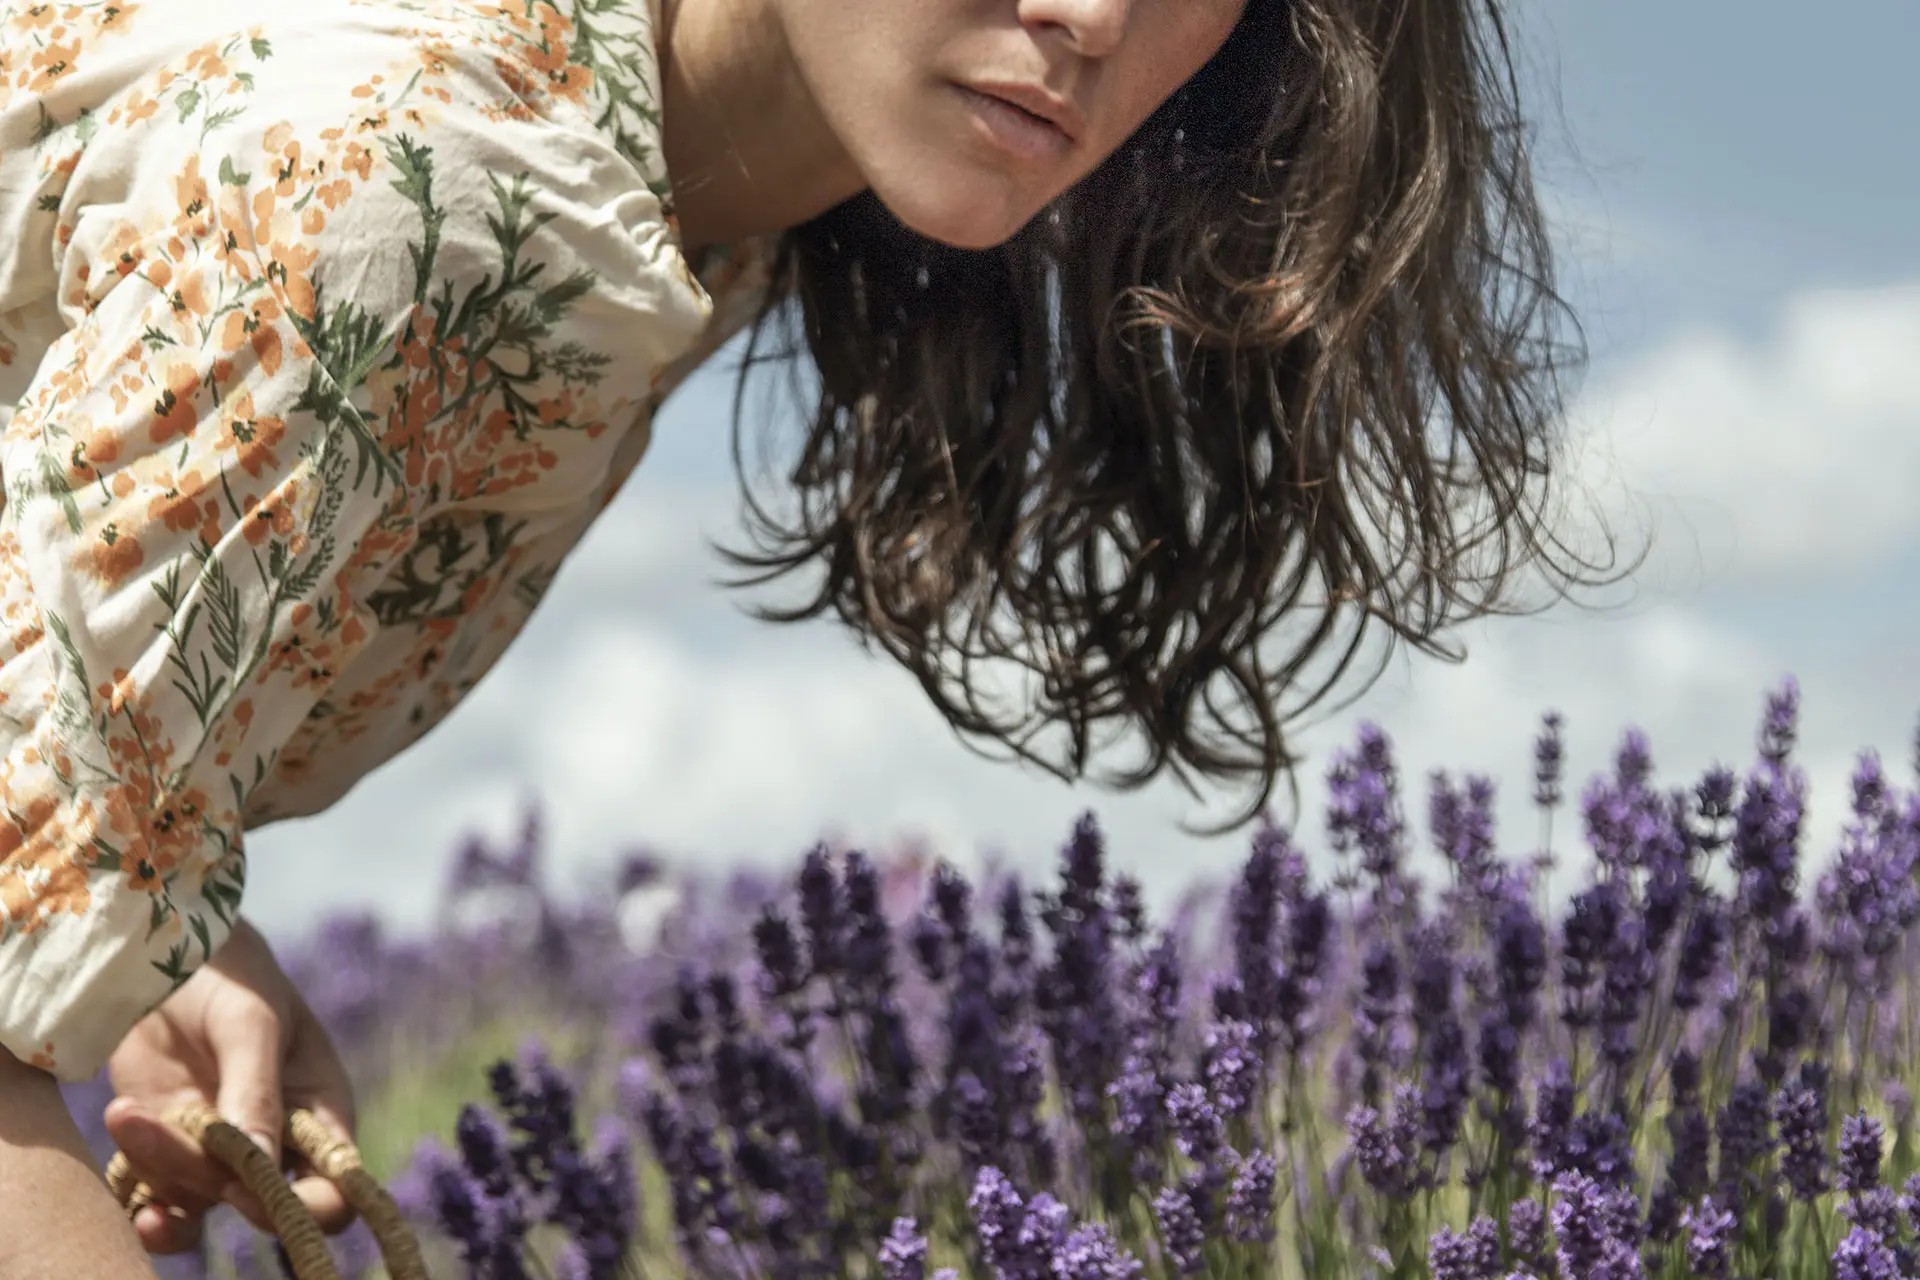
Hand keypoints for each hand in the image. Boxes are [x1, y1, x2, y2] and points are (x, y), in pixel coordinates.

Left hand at [100, 917, 359, 1254]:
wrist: (162, 955)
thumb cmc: (231, 975)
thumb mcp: (251, 1024)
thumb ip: (256, 1093)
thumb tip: (259, 1168)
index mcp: (321, 1112)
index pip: (334, 1192)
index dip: (301, 1207)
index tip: (248, 1180)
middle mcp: (278, 1142)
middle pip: (256, 1201)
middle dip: (209, 1178)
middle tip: (163, 1129)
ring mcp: (222, 1149)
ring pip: (201, 1200)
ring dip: (160, 1170)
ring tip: (126, 1113)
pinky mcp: (171, 1148)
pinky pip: (161, 1197)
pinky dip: (141, 1197)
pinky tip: (126, 1164)